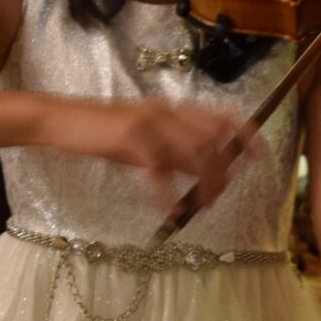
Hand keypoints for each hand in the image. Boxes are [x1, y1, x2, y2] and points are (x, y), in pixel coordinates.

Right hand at [39, 96, 258, 217]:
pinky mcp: (132, 140)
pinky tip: (169, 211)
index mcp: (173, 109)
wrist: (64, 121)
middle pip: (213, 141)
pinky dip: (168, 195)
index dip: (245, 134)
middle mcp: (168, 112)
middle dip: (222, 173)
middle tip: (214, 198)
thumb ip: (174, 150)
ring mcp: (151, 123)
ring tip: (199, 207)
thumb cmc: (104, 133)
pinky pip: (161, 171)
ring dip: (203, 184)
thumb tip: (203, 173)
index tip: (256, 157)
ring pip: (195, 154)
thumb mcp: (146, 137)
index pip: (221, 115)